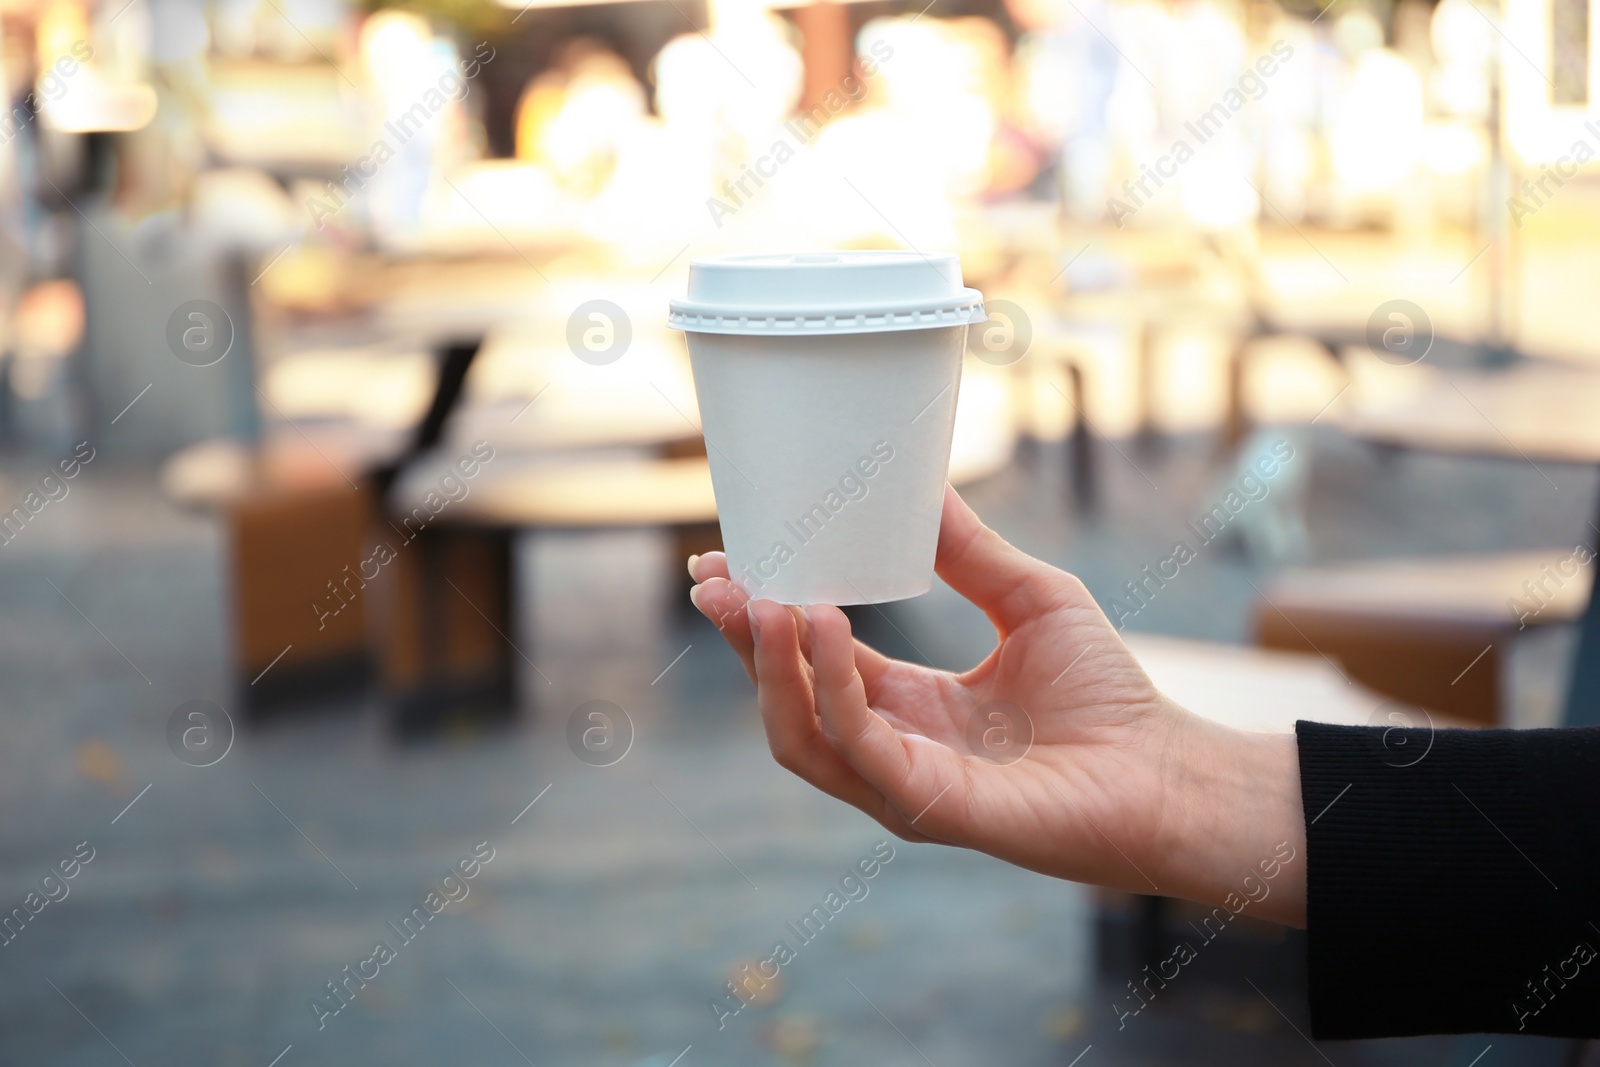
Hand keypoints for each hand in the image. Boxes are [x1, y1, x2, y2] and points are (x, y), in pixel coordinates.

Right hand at [689, 485, 1305, 924]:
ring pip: (800, 733)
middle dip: (744, 640)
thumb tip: (922, 481)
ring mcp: (901, 783)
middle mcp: (892, 748)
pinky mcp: (925, 804)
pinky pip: (857, 743)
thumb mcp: (1028, 597)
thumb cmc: (1108, 694)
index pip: (811, 661)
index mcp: (908, 706)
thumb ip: (970, 549)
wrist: (1166, 770)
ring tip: (759, 596)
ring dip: (770, 667)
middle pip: (786, 698)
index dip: (767, 615)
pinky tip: (826, 625)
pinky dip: (830, 685)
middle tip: (713, 578)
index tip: (728, 560)